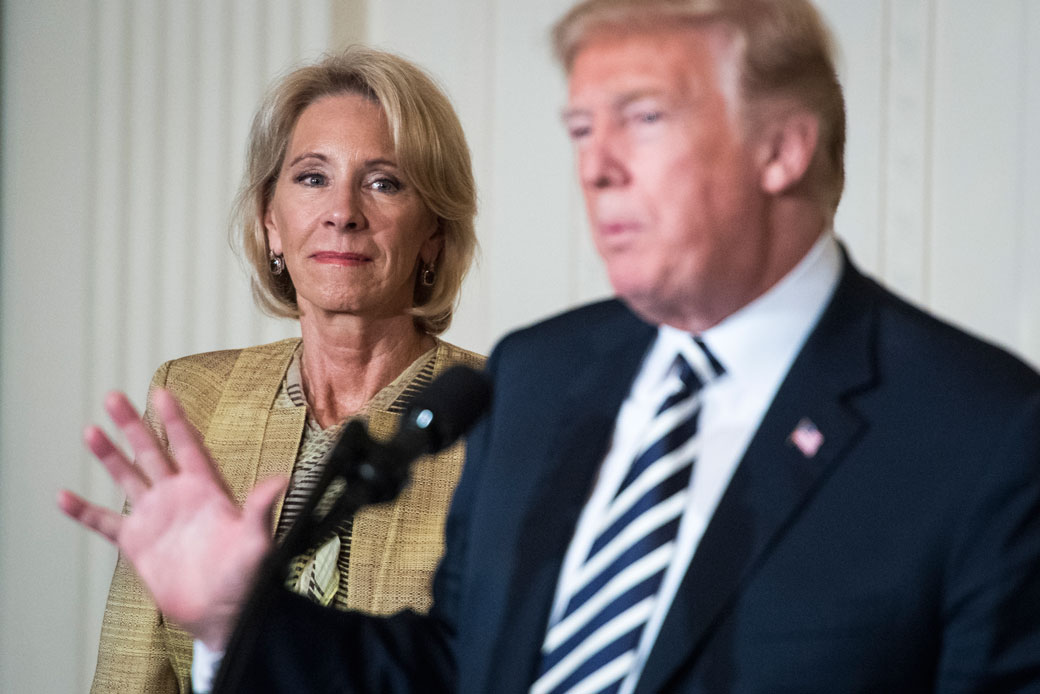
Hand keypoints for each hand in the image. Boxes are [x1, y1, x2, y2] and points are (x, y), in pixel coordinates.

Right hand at [57, 389, 286, 649]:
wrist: (224, 614)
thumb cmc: (247, 578)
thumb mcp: (256, 542)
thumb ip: (260, 510)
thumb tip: (279, 481)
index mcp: (207, 490)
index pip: (187, 446)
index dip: (174, 420)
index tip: (161, 393)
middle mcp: (178, 497)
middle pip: (152, 453)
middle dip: (133, 426)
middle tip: (114, 398)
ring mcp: (156, 517)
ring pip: (128, 478)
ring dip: (110, 456)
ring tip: (90, 432)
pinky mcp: (137, 543)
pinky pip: (105, 523)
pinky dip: (84, 511)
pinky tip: (63, 497)